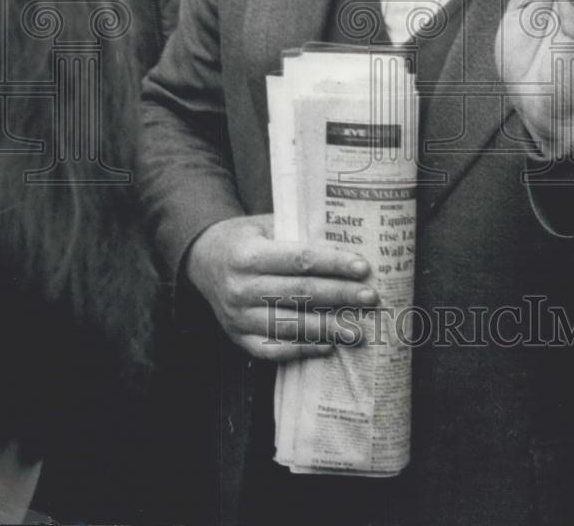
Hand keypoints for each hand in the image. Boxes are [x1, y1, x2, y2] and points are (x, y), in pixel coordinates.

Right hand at [186, 214, 378, 360]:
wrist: (203, 260)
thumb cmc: (244, 238)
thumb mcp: (265, 224)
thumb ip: (297, 233)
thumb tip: (345, 241)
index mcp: (248, 254)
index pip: (299, 260)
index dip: (333, 264)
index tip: (362, 267)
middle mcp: (240, 287)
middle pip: (299, 293)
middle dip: (339, 295)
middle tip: (369, 297)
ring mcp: (237, 316)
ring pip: (289, 325)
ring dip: (327, 328)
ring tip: (357, 329)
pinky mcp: (237, 336)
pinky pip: (272, 348)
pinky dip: (301, 349)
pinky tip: (327, 346)